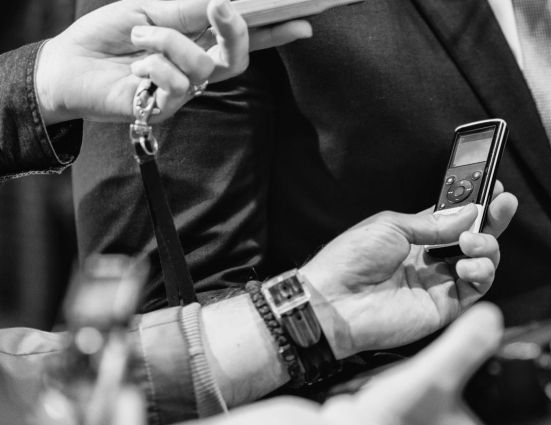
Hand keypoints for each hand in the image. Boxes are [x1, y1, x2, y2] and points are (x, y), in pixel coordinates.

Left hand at [34, 0, 311, 124]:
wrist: (67, 62)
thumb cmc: (107, 35)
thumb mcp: (150, 11)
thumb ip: (188, 10)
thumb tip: (223, 1)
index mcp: (196, 40)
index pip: (242, 39)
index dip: (273, 32)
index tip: (304, 22)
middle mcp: (196, 67)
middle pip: (238, 59)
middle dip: (236, 31)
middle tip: (219, 7)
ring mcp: (183, 91)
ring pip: (205, 67)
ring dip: (168, 43)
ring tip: (139, 38)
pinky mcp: (166, 108)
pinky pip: (178, 84)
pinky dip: (154, 66)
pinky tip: (135, 68)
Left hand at [301, 185, 517, 357]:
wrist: (334, 301)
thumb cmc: (351, 260)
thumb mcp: (392, 225)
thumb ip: (436, 223)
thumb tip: (471, 213)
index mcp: (417, 235)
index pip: (456, 217)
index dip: (476, 203)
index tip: (494, 186)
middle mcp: (432, 258)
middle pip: (476, 237)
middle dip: (493, 219)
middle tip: (504, 204)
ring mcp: (440, 283)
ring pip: (482, 262)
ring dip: (486, 246)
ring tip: (471, 242)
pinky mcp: (445, 307)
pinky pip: (477, 289)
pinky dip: (481, 273)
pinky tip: (467, 265)